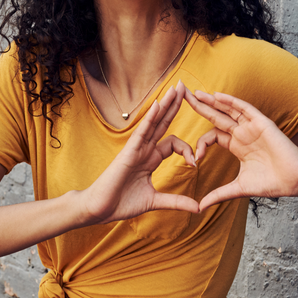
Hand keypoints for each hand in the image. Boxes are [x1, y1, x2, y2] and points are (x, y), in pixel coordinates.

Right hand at [78, 82, 199, 224]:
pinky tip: (158, 104)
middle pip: (163, 122)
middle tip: (186, 87)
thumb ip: (176, 201)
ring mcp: (136, 148)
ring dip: (166, 104)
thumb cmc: (121, 203)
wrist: (100, 209)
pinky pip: (142, 131)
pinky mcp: (128, 151)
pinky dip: (150, 118)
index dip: (187, 149)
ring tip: (178, 88)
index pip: (173, 143)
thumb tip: (198, 208)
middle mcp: (144, 149)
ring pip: (154, 122)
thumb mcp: (155, 201)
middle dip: (175, 105)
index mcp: (151, 159)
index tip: (195, 164)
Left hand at [185, 88, 297, 210]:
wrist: (295, 181)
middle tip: (181, 95)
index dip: (200, 144)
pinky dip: (231, 102)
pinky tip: (216, 96)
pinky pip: (244, 108)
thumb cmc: (272, 183)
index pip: (212, 136)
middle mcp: (242, 133)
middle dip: (198, 106)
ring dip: (211, 100)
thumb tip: (200, 207)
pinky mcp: (262, 123)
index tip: (194, 159)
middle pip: (216, 116)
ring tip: (194, 92)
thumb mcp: (238, 188)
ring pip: (228, 109)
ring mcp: (251, 127)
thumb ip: (219, 194)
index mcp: (236, 145)